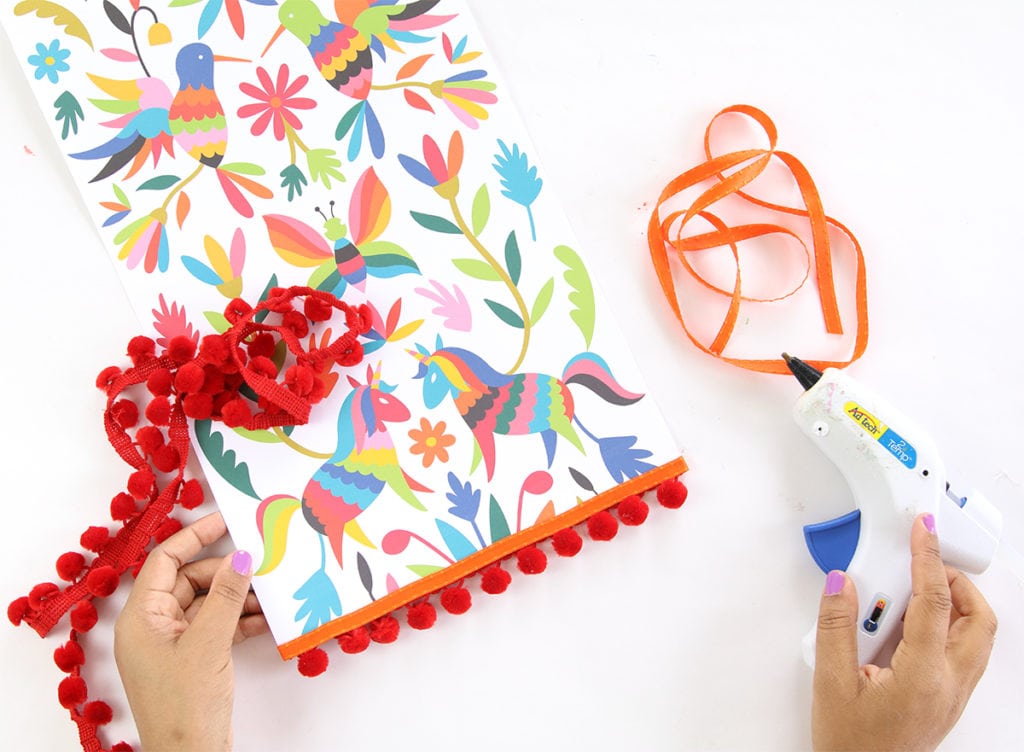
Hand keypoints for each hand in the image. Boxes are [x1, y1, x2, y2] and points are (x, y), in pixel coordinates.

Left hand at [114, 512, 268, 750]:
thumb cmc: (186, 706)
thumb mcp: (209, 644)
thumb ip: (226, 597)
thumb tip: (241, 557)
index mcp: (140, 618)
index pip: (165, 560)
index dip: (194, 536)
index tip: (226, 520)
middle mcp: (152, 627)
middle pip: (189, 579)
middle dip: (225, 572)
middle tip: (260, 565)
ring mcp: (172, 645)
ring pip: (206, 603)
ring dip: (237, 597)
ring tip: (270, 592)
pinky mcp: (191, 661)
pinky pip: (215, 626)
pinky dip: (239, 620)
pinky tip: (266, 618)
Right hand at [811, 513, 996, 751]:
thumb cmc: (852, 746)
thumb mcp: (831, 682)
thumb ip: (836, 626)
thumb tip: (842, 583)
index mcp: (924, 676)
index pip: (935, 602)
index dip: (928, 558)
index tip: (923, 530)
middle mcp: (950, 684)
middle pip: (978, 618)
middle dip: (955, 580)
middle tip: (923, 560)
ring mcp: (953, 694)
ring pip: (977, 636)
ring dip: (955, 604)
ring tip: (913, 591)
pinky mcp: (946, 699)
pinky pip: (964, 652)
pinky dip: (946, 626)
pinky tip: (908, 626)